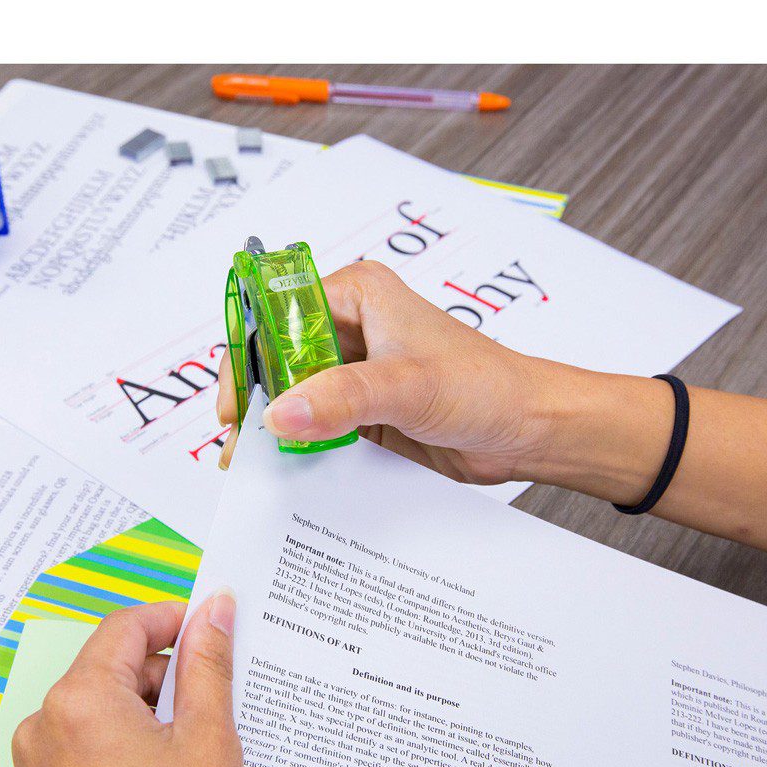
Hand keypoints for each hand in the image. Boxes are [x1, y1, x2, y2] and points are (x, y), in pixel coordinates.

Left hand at [11, 591, 243, 766]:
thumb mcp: (207, 738)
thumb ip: (208, 663)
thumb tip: (215, 610)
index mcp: (79, 701)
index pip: (126, 627)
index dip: (172, 620)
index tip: (208, 625)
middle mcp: (43, 728)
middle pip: (110, 670)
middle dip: (162, 679)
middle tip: (211, 704)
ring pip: (97, 712)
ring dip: (142, 716)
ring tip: (188, 752)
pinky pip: (81, 750)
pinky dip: (118, 750)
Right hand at [217, 260, 558, 484]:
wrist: (528, 430)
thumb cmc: (487, 386)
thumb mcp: (409, 386)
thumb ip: (343, 398)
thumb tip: (280, 414)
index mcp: (356, 294)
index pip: (276, 316)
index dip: (249, 358)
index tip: (238, 405)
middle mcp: (349, 328)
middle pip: (277, 359)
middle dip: (257, 400)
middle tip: (241, 443)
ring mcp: (354, 372)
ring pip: (293, 397)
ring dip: (276, 429)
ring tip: (255, 464)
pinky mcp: (362, 411)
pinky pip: (316, 427)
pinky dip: (300, 448)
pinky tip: (289, 471)